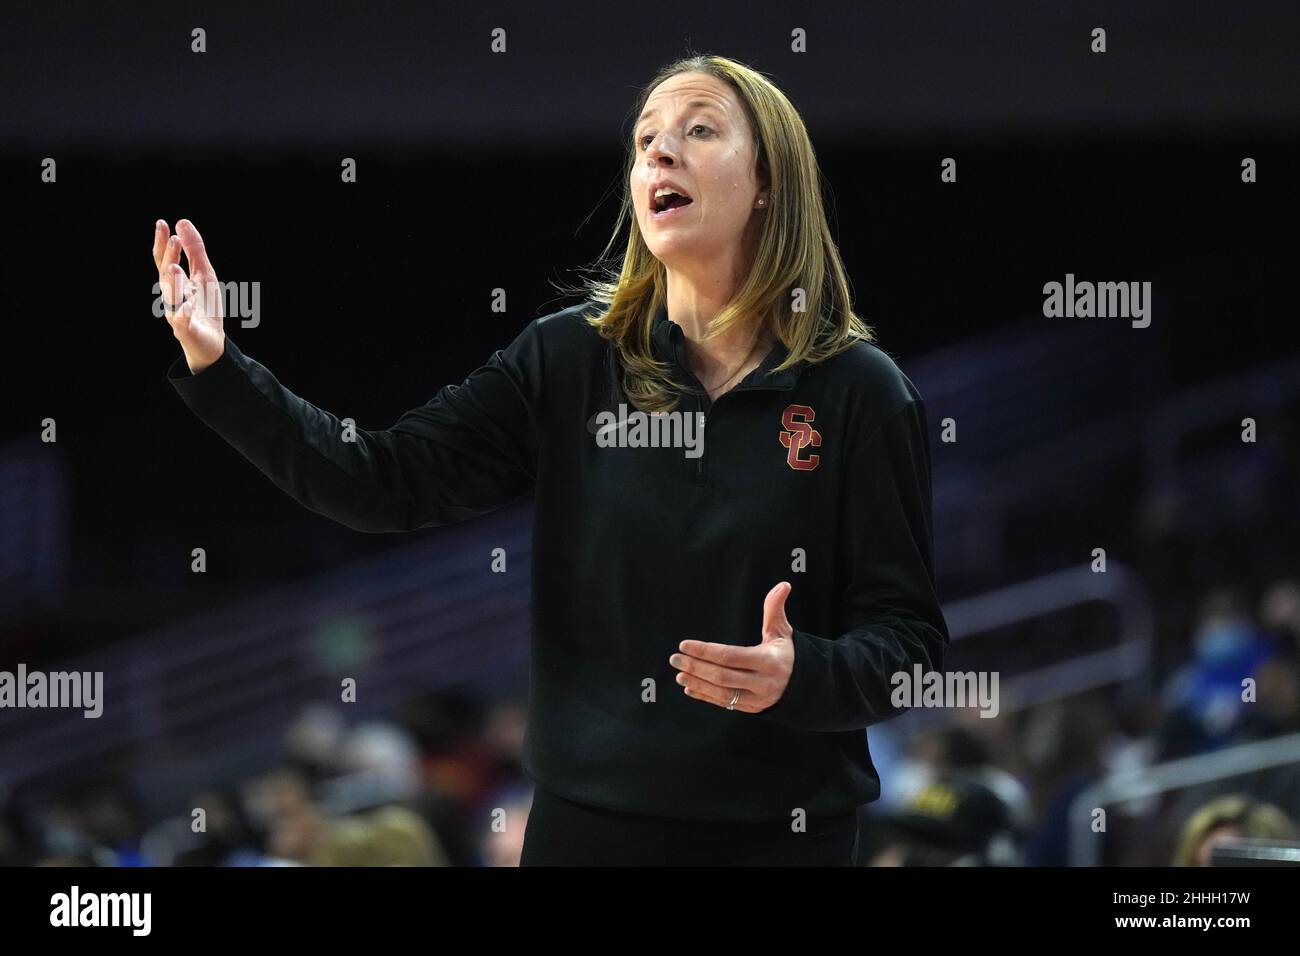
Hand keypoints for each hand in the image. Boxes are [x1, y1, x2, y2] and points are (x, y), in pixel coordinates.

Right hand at [153, 218, 225, 373]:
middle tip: (175, 240)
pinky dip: (185, 312)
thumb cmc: (205, 306)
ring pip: (171, 297)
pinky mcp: (185, 330)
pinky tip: (190, 303)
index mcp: (174, 282)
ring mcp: (176, 312)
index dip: (162, 242)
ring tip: (176, 267)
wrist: (211, 342)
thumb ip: (195, 251)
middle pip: (165, 274)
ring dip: (173, 282)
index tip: (162, 223)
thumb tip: (182, 222)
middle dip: (169, 257)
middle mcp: (170, 296)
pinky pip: (182, 321)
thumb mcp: (204, 274)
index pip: (164, 259)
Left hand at [670, 581, 795, 713]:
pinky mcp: (752, 708)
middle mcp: (763, 683)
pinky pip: (725, 704)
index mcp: (769, 661)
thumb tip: (783, 584)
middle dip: (696, 667)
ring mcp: (757, 699)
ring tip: (679, 673)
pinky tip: (690, 688)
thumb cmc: (788, 653)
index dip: (706, 651)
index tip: (685, 644)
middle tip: (675, 658)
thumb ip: (775, 609)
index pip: (730, 656)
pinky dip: (705, 696)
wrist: (807, 686)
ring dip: (697, 683)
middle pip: (722, 676)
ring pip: (722, 694)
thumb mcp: (782, 632)